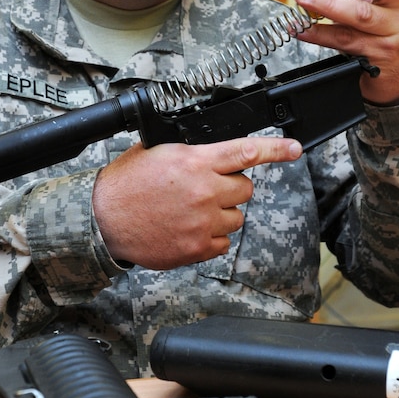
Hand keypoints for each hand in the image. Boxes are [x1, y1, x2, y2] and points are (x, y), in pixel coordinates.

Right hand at [93, 136, 302, 268]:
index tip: (295, 149)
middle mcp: (204, 191)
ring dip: (221, 214)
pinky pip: (223, 242)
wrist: (103, 221)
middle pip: (246, 189)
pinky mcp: (198, 248)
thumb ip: (190, 150)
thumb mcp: (156, 151)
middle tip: (206, 189)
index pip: (246, 152)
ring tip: (191, 211)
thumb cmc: (125, 184)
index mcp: (195, 162)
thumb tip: (211, 149)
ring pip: (237, 217)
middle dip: (231, 187)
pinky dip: (210, 237)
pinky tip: (187, 229)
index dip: (277, 150)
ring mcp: (203, 222)